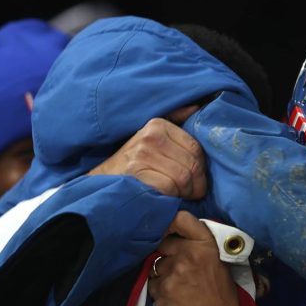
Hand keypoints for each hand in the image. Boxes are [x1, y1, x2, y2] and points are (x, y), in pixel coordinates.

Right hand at [89, 105, 205, 198]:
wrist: (104, 178)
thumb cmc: (134, 161)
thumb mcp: (151, 136)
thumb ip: (175, 120)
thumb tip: (197, 107)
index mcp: (158, 125)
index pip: (195, 147)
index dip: (202, 167)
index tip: (198, 178)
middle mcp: (150, 136)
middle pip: (191, 164)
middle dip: (197, 183)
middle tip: (194, 192)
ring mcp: (142, 154)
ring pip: (183, 177)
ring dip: (186, 192)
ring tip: (182, 195)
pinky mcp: (137, 172)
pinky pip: (169, 187)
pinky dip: (172, 196)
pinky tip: (168, 198)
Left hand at [147, 211, 243, 305]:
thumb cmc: (221, 294)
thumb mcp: (218, 262)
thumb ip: (199, 246)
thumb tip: (177, 235)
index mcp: (205, 245)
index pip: (180, 218)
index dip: (170, 222)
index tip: (169, 230)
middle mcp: (187, 254)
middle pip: (163, 242)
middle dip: (166, 253)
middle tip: (176, 266)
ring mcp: (172, 272)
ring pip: (155, 264)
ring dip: (162, 273)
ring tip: (177, 285)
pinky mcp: (161, 290)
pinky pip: (151, 282)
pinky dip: (159, 288)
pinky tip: (172, 296)